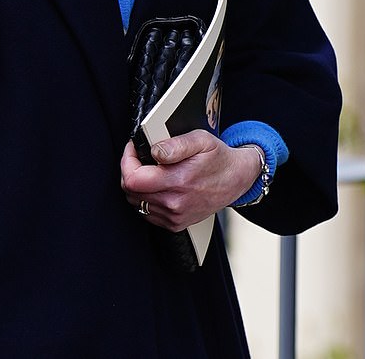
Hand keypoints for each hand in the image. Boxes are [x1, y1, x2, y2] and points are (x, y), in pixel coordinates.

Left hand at [120, 130, 260, 231]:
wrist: (237, 179)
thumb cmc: (218, 158)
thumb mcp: (200, 140)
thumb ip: (175, 144)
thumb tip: (154, 151)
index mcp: (178, 181)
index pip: (133, 179)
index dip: (127, 160)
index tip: (133, 149)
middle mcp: (174, 203)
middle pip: (130, 191)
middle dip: (130, 170)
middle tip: (140, 157)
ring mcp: (174, 217)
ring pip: (136, 202)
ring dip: (137, 185)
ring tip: (150, 170)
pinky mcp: (176, 224)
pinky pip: (147, 213)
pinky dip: (145, 198)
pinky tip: (157, 185)